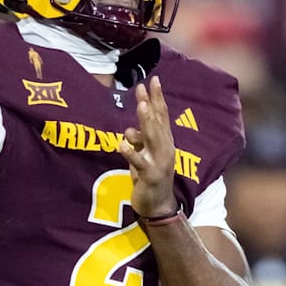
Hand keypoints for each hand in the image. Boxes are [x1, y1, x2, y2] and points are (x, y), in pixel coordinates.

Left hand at [118, 76, 177, 217]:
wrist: (158, 206)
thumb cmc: (149, 178)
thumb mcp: (143, 155)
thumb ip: (138, 141)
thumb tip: (129, 130)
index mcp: (164, 142)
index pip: (162, 116)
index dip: (157, 98)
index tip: (153, 80)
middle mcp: (164, 149)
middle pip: (157, 122)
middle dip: (151, 103)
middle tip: (144, 86)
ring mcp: (158, 162)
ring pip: (151, 138)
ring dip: (146, 121)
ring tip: (140, 105)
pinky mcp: (149, 176)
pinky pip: (139, 162)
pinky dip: (130, 153)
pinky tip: (121, 144)